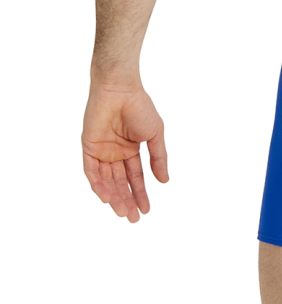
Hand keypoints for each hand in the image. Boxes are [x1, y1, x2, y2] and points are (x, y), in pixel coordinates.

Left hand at [82, 83, 168, 221]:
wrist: (120, 90)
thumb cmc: (140, 107)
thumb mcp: (155, 134)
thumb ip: (158, 157)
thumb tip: (165, 181)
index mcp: (131, 149)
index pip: (135, 176)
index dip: (141, 193)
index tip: (146, 210)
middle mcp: (115, 153)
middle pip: (120, 183)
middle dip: (127, 200)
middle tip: (133, 218)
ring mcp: (102, 151)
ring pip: (106, 181)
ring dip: (114, 197)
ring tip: (123, 212)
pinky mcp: (89, 148)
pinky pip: (92, 172)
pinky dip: (99, 185)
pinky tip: (107, 198)